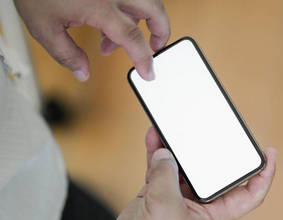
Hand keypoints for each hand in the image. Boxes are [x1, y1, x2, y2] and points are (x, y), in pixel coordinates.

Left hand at [14, 0, 169, 80]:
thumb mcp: (43, 27)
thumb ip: (66, 54)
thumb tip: (82, 72)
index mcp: (99, 6)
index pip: (133, 38)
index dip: (144, 59)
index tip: (147, 72)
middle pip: (155, 10)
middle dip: (161, 31)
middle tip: (155, 47)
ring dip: (143, 19)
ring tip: (119, 38)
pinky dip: (130, 6)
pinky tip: (112, 17)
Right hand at [105, 127, 276, 219]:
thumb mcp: (165, 204)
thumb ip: (166, 174)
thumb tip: (165, 152)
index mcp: (216, 213)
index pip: (251, 193)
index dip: (264, 174)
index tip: (269, 153)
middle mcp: (202, 204)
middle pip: (216, 172)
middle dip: (216, 150)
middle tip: (216, 128)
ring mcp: (180, 198)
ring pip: (186, 166)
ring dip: (181, 148)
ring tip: (178, 127)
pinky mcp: (159, 194)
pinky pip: (162, 167)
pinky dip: (158, 152)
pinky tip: (154, 136)